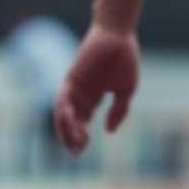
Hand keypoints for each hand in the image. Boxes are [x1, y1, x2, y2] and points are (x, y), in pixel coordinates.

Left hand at [53, 23, 139, 154]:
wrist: (119, 36)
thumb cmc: (124, 59)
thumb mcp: (126, 91)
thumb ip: (119, 111)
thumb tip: (109, 132)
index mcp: (93, 98)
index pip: (82, 122)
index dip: (79, 138)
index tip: (82, 150)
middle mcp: (80, 94)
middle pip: (70, 122)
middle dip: (70, 138)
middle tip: (77, 152)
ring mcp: (74, 87)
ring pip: (62, 114)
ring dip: (66, 129)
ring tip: (75, 141)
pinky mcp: (71, 78)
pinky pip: (62, 99)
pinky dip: (63, 112)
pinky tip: (69, 122)